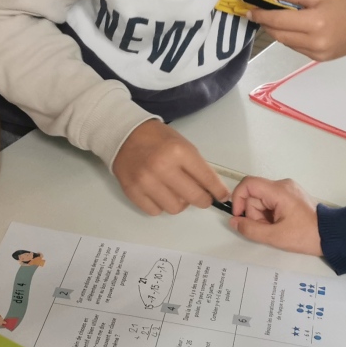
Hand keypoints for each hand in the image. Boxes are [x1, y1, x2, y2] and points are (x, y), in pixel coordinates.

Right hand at [112, 119, 227, 214]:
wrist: (124, 135)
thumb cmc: (156, 138)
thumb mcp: (182, 144)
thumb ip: (196, 166)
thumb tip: (211, 189)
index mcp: (179, 152)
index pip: (206, 178)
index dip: (218, 190)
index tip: (221, 196)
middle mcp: (163, 167)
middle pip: (194, 197)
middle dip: (203, 200)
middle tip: (202, 198)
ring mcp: (146, 181)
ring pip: (175, 208)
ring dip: (179, 203)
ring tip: (175, 192)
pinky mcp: (133, 191)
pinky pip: (155, 211)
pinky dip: (160, 205)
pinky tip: (159, 194)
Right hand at [228, 176, 321, 255]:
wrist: (331, 235)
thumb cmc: (305, 235)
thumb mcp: (275, 237)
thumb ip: (250, 229)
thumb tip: (233, 221)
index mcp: (278, 191)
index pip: (248, 184)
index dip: (238, 199)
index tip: (239, 216)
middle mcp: (282, 185)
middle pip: (255, 195)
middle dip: (255, 215)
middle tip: (268, 230)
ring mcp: (288, 189)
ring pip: (262, 200)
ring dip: (263, 217)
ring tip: (277, 229)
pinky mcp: (291, 196)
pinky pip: (272, 202)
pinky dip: (271, 215)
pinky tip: (281, 225)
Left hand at [248, 0, 345, 61]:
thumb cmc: (343, 2)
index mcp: (315, 23)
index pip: (278, 20)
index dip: (261, 15)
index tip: (250, 9)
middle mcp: (316, 42)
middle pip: (279, 34)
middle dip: (267, 23)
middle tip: (259, 11)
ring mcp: (318, 53)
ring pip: (286, 42)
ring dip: (278, 30)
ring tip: (278, 18)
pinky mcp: (320, 58)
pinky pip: (296, 48)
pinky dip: (291, 37)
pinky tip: (295, 28)